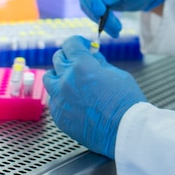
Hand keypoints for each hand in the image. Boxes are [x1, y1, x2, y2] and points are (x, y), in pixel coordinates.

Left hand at [42, 35, 147, 158]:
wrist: (123, 131)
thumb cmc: (125, 102)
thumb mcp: (117, 74)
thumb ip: (100, 63)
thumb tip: (92, 56)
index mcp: (82, 66)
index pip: (70, 44)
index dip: (78, 42)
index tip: (83, 45)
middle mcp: (66, 81)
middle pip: (57, 58)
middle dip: (69, 56)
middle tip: (80, 62)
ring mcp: (60, 99)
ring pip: (49, 78)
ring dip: (59, 75)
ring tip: (73, 80)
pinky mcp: (59, 116)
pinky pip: (53, 100)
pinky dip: (61, 95)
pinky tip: (75, 99)